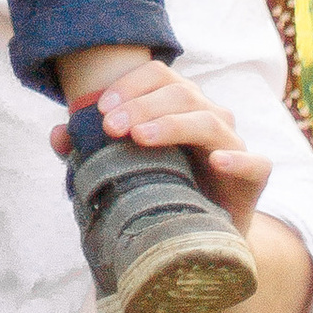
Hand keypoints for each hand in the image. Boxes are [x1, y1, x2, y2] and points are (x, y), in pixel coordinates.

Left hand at [49, 63, 271, 239]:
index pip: (158, 75)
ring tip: (141, 138)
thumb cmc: (161, 190)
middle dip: (141, 105)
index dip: (129, 86)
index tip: (99, 110)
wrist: (202, 237)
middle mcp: (210, 116)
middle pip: (180, 93)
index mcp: (179, 104)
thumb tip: (57, 135)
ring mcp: (233, 144)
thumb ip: (90, 150)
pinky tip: (215, 162)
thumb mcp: (124, 169)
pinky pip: (254, 162)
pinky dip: (236, 159)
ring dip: (172, 124)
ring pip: (209, 120)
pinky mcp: (255, 176)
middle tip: (110, 128)